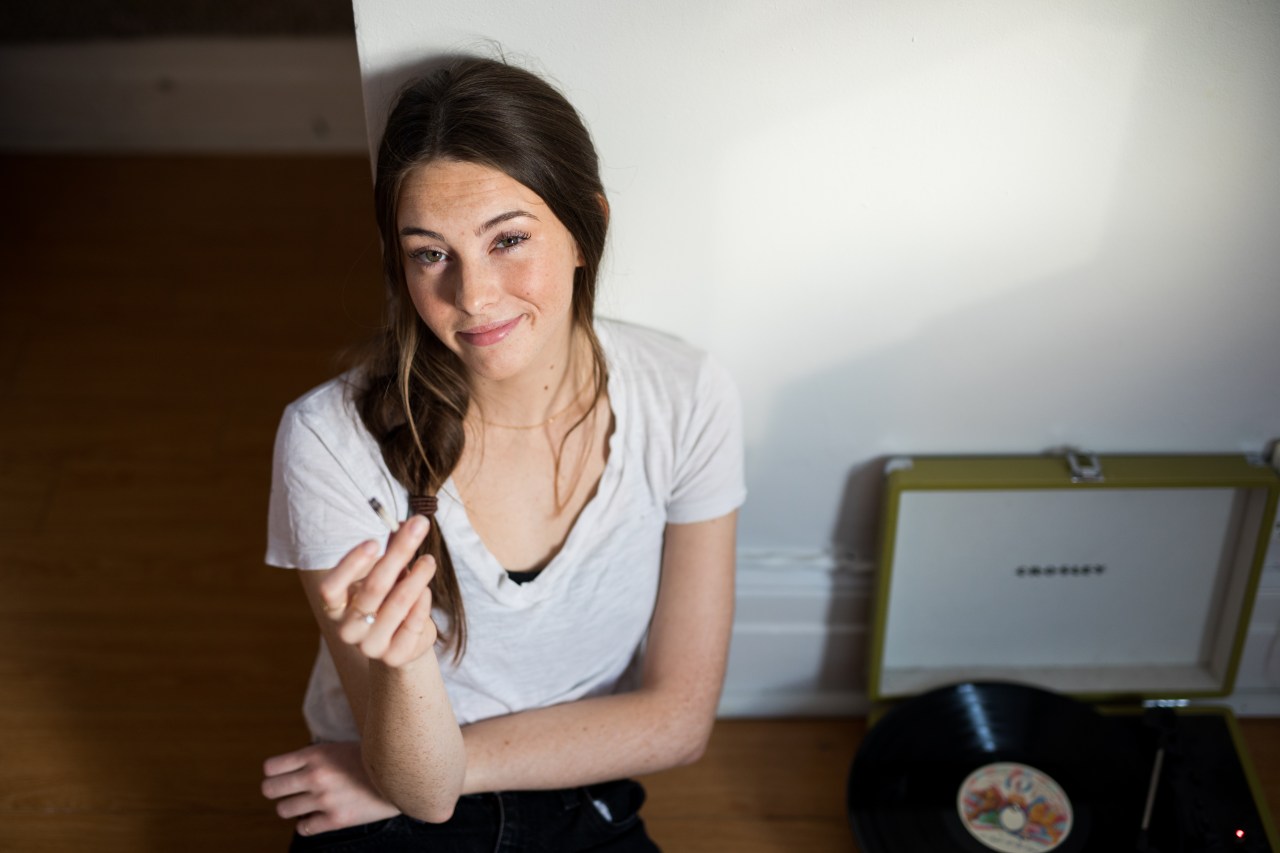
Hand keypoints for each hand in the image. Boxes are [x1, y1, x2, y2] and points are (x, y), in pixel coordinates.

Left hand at [261, 742, 399, 835]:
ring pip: (284, 810)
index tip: (281, 774)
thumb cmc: (372, 759)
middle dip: (275, 790)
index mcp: (316, 753)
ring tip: (306, 802)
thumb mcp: (340, 747)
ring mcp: (325, 799)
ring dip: (293, 807)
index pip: (271, 767)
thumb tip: (291, 767)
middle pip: (270, 789)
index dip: (273, 772)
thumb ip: (315, 756)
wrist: (403, 774)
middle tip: (288, 790)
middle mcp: (316, 776)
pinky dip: (307, 823)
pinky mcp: (336, 819)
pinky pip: (303, 827)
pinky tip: (318, 815)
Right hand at [319, 514, 438, 667]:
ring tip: (429, 560)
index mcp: (335, 607)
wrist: (402, 642)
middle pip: (373, 588)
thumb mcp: (385, 574)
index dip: (350, 564)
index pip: (331, 588)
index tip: (374, 540)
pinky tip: (427, 590)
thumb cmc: (387, 599)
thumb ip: (391, 551)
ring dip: (416, 577)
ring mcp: (370, 646)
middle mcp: (347, 629)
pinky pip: (413, 623)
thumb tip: (404, 524)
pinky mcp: (395, 656)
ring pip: (397, 604)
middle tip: (419, 527)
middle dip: (399, 553)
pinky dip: (422, 602)